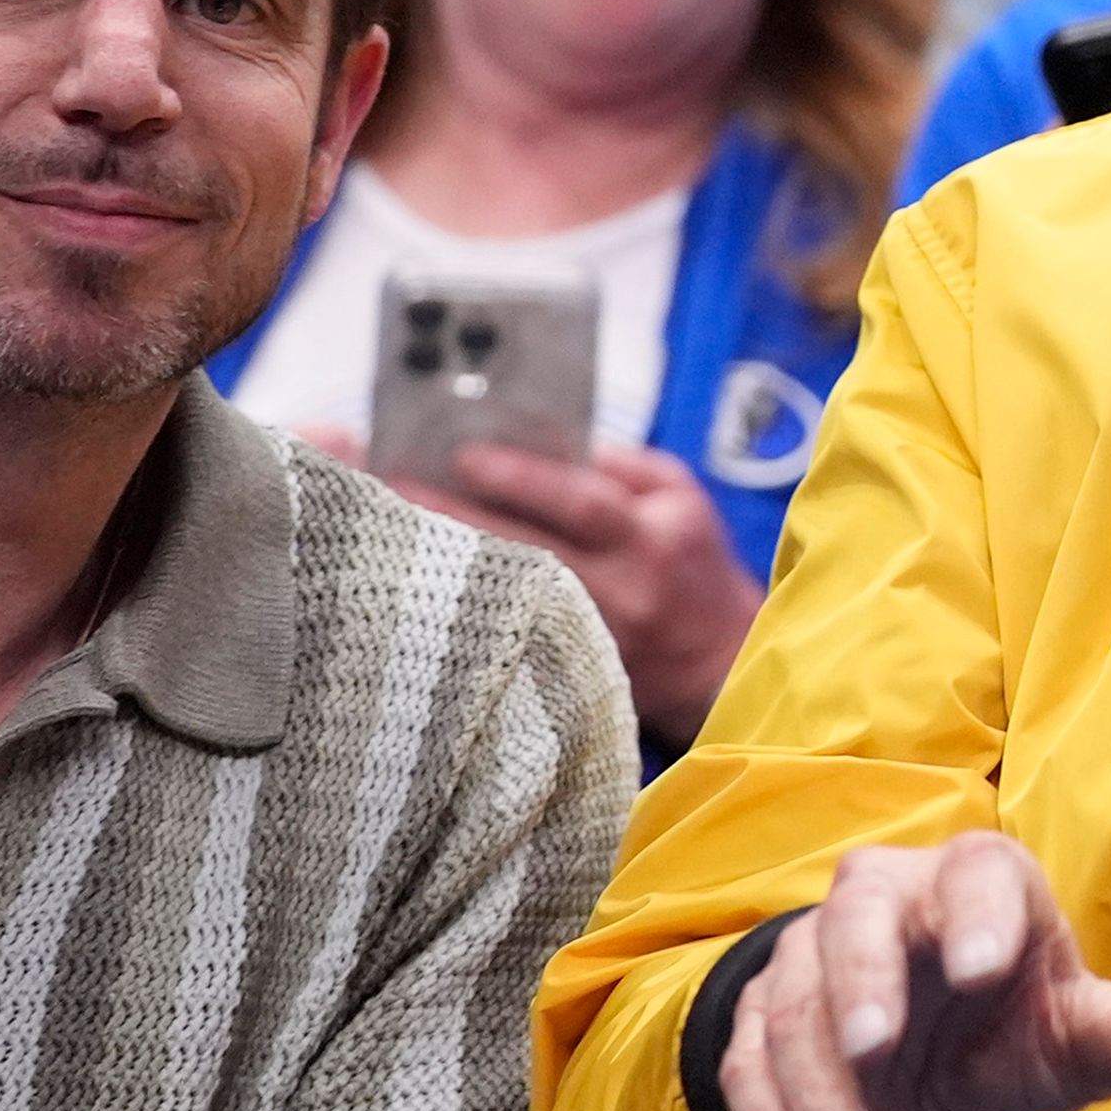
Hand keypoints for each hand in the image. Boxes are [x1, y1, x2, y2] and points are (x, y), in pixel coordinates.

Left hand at [392, 441, 761, 741]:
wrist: (722, 662)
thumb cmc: (694, 567)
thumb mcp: (680, 499)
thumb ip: (621, 465)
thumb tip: (541, 439)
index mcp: (653, 538)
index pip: (582, 502)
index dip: (522, 478)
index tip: (461, 454)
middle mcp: (623, 590)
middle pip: (527, 549)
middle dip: (455, 513)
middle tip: (392, 484)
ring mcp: (592, 637)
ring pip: (504, 594)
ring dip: (443, 560)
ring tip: (387, 528)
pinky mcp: (567, 670)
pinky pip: (504, 630)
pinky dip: (457, 604)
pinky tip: (413, 585)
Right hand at [719, 832, 1110, 1110]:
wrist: (922, 1056)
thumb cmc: (1012, 1028)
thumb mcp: (1075, 1043)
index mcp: (981, 885)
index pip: (979, 876)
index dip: (977, 915)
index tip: (980, 970)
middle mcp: (890, 898)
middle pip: (860, 911)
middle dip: (863, 978)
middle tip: (877, 1045)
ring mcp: (813, 951)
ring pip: (796, 997)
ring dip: (815, 1083)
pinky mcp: (760, 1013)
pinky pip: (747, 1053)